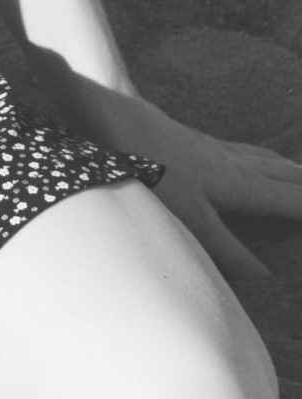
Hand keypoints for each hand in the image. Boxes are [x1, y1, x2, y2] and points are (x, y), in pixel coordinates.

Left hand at [66, 83, 301, 282]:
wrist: (115, 119)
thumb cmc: (152, 169)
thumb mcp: (191, 219)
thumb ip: (228, 250)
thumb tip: (268, 279)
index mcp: (242, 185)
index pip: (293, 200)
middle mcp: (235, 164)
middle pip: (284, 176)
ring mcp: (214, 149)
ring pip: (263, 160)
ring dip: (287, 169)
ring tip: (301, 172)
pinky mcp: (194, 140)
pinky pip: (242, 150)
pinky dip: (260, 156)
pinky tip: (248, 156)